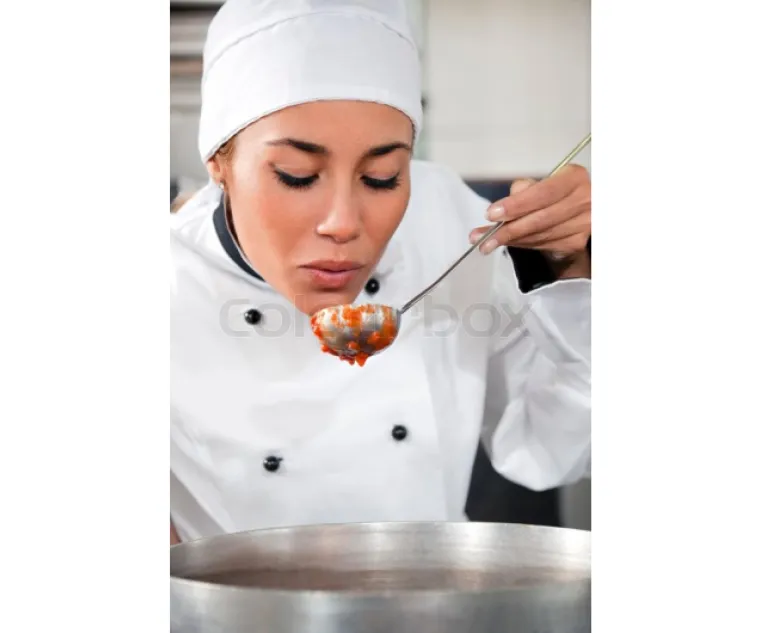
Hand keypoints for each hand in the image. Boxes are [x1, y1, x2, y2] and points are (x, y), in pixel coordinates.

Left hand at [469, 164, 590, 258]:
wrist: (576, 214)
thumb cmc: (553, 194)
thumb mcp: (539, 183)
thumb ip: (524, 190)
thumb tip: (503, 209)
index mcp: (574, 178)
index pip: (543, 193)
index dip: (517, 205)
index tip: (492, 214)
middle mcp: (584, 201)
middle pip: (541, 219)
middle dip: (508, 229)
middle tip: (482, 236)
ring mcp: (583, 224)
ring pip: (539, 236)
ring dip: (510, 240)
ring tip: (486, 243)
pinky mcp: (576, 243)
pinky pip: (542, 246)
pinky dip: (521, 245)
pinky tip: (507, 243)